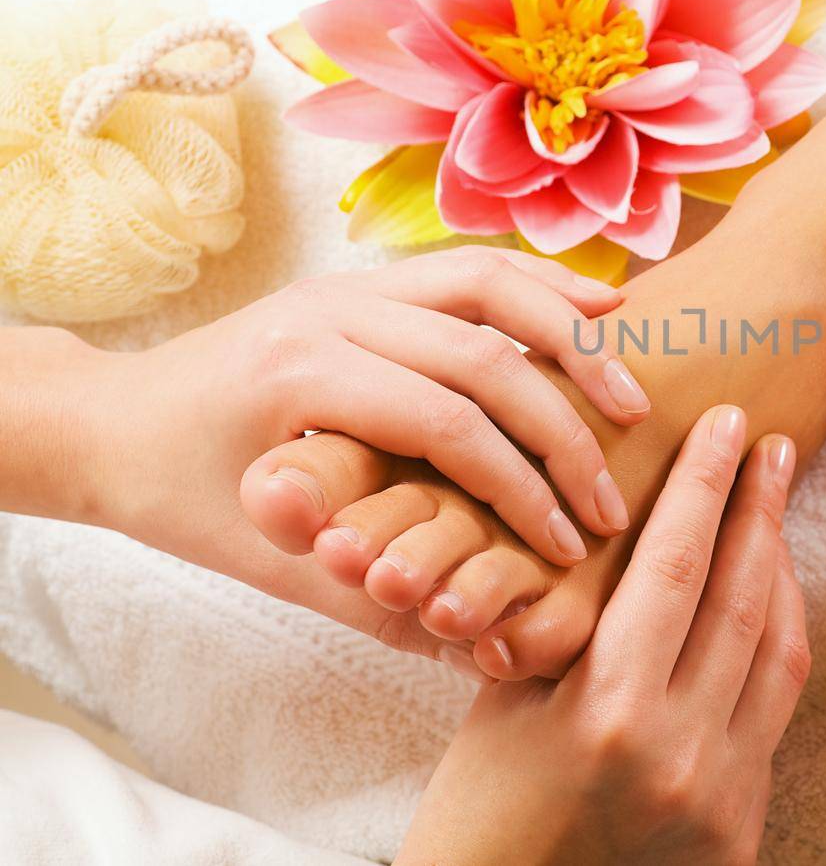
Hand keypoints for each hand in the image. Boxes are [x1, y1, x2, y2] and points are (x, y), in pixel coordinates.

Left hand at [95, 246, 649, 565]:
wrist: (107, 418)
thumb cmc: (173, 496)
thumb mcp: (263, 564)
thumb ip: (369, 597)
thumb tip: (479, 643)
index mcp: (297, 376)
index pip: (448, 422)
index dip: (523, 487)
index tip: (568, 545)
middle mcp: (327, 311)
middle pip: (485, 350)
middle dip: (566, 426)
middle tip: (611, 496)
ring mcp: (347, 284)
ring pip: (488, 281)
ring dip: (571, 334)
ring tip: (632, 391)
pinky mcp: (365, 281)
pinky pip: (471, 268)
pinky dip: (540, 289)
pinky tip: (599, 310)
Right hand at [397, 405, 807, 864]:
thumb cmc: (480, 806)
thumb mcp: (505, 698)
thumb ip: (571, 618)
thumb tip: (622, 524)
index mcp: (607, 711)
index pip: (672, 568)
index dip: (705, 485)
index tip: (729, 423)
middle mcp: (680, 750)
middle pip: (742, 599)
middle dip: (760, 508)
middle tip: (773, 444)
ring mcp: (722, 793)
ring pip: (779, 651)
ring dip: (780, 570)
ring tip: (772, 508)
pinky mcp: (743, 824)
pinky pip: (776, 708)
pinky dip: (776, 640)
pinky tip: (767, 596)